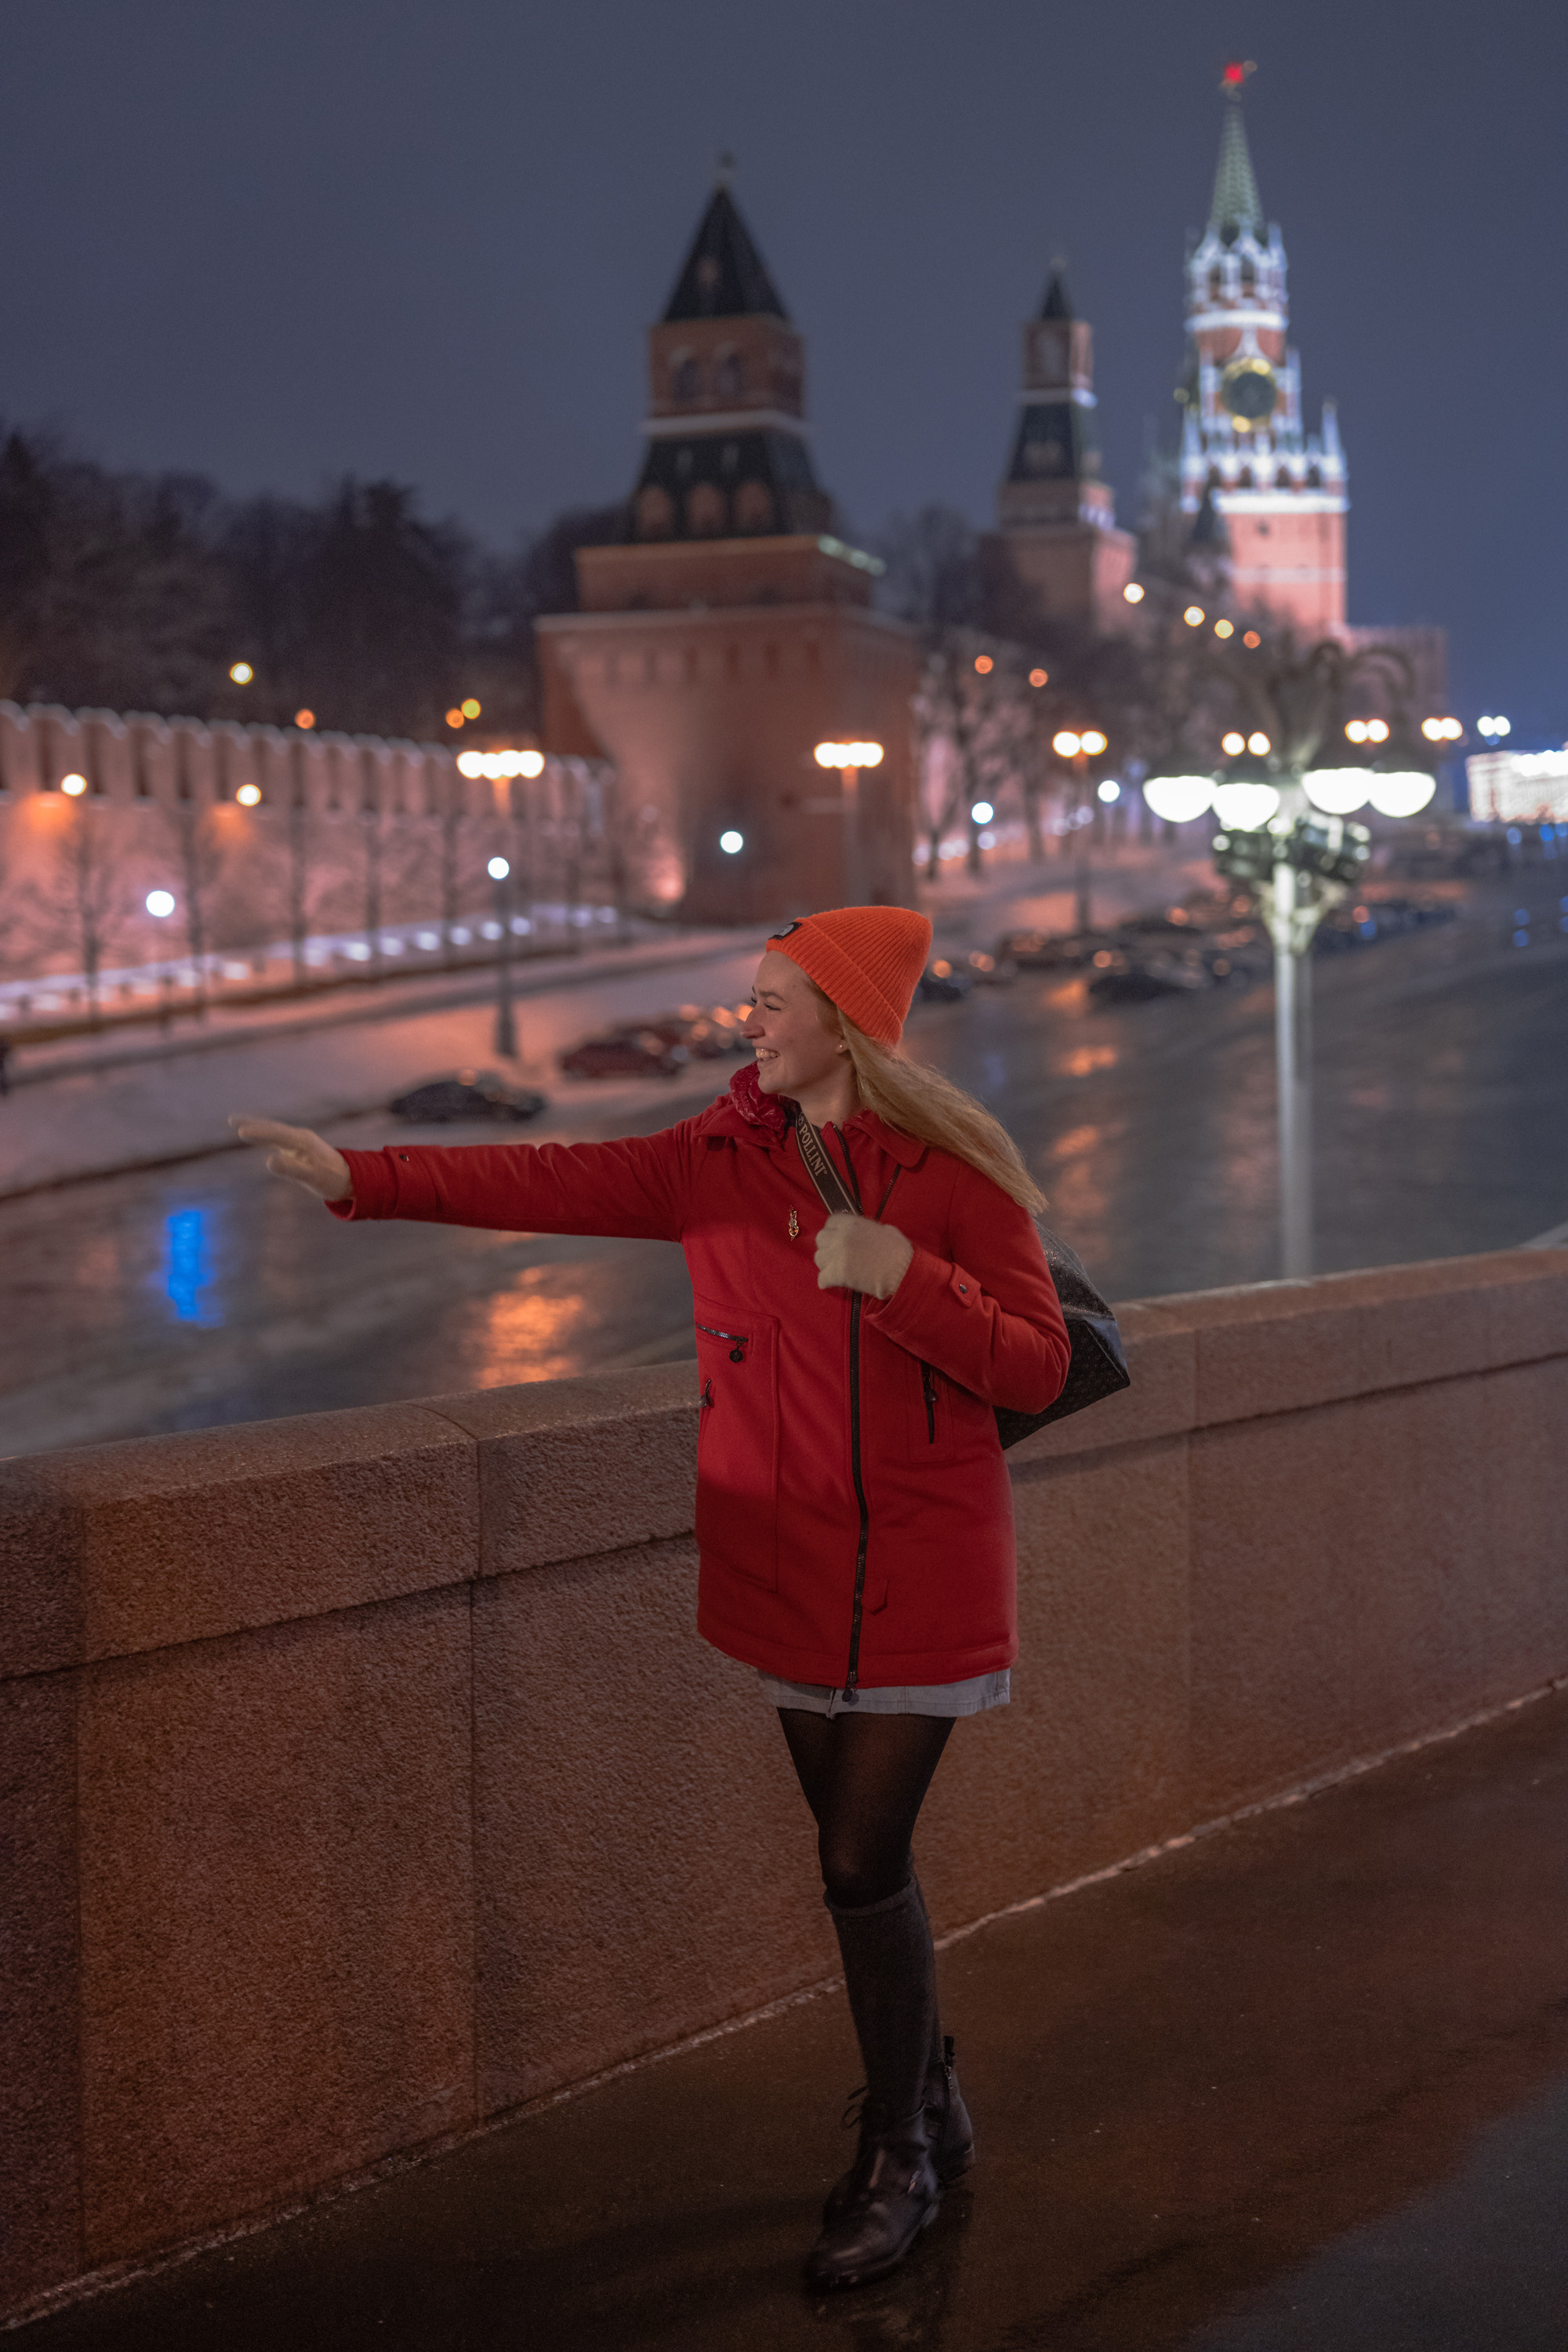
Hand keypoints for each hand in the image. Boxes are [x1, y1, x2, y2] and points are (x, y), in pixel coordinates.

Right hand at [229, 1113, 351, 1201]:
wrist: (351, 1179)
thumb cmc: (332, 1180)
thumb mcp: (312, 1177)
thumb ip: (291, 1169)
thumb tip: (269, 1161)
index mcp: (303, 1142)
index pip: (277, 1134)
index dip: (259, 1133)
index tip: (241, 1131)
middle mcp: (300, 1138)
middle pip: (272, 1128)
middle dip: (253, 1124)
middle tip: (231, 1120)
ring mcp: (300, 1141)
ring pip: (275, 1131)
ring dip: (257, 1128)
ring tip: (239, 1126)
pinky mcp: (299, 1148)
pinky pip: (278, 1138)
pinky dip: (265, 1135)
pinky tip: (259, 1137)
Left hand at [814, 1212, 913, 1300]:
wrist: (901, 1272)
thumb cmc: (898, 1251)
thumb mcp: (885, 1230)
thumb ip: (868, 1229)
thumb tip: (864, 1232)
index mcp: (852, 1223)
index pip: (831, 1222)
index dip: (834, 1230)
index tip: (838, 1238)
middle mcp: (841, 1236)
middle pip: (821, 1238)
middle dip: (827, 1246)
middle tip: (836, 1254)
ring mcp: (837, 1255)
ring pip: (818, 1258)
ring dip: (826, 1263)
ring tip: (836, 1269)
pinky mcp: (838, 1274)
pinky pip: (821, 1278)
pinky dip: (826, 1281)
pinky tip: (833, 1282)